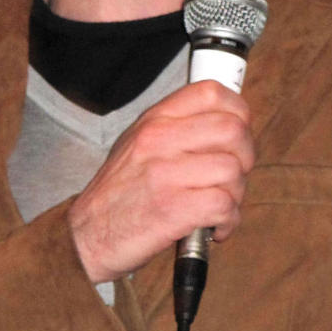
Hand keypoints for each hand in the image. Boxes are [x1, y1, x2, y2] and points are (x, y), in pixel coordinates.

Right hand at [68, 80, 254, 283]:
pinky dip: (228, 222)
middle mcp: (159, 140)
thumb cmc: (119, 195)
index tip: (237, 137)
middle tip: (232, 178)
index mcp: (154, 120)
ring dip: (236, 196)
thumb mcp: (138, 145)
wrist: (86, 237)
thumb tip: (228, 124)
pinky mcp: (172, 209)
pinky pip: (225, 205)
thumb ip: (177, 129)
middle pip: (233, 130)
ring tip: (218, 209)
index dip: (239, 113)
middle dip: (245, 158)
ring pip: (233, 171)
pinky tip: (214, 228)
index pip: (212, 93)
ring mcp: (165, 174)